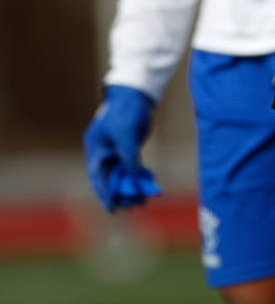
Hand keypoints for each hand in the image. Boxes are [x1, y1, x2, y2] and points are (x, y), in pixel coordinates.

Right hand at [83, 85, 162, 211]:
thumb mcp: (126, 134)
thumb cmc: (126, 111)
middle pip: (110, 178)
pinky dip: (138, 176)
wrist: (136, 95)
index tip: (113, 208)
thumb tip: (134, 177)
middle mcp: (104, 153)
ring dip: (132, 187)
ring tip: (143, 200)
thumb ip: (128, 156)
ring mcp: (116, 151)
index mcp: (96, 148)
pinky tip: (148, 184)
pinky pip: (132, 167)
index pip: (98, 176)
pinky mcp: (128, 149)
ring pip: (122, 174)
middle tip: (134, 205)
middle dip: (121, 193)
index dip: (105, 193)